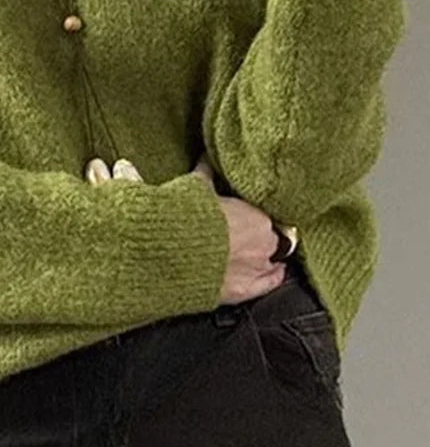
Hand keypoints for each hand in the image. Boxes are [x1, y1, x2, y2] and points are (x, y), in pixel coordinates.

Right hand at [191, 152, 286, 305]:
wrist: (168, 254)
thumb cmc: (183, 220)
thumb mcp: (196, 187)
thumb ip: (206, 172)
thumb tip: (206, 156)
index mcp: (257, 216)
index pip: (268, 214)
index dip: (256, 214)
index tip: (248, 214)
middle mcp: (263, 244)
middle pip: (273, 238)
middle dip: (261, 235)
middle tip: (245, 233)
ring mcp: (255, 269)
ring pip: (273, 261)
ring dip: (265, 256)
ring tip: (253, 253)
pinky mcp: (243, 290)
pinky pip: (268, 284)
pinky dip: (273, 277)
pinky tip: (276, 272)